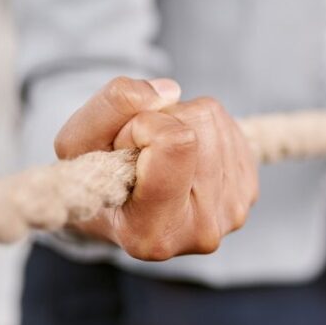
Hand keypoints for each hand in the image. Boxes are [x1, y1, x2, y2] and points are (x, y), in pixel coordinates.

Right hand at [54, 77, 258, 260]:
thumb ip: (110, 108)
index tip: (123, 148)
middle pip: (197, 125)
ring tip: (158, 153)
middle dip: (160, 121)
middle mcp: (200, 232)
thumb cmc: (94, 177)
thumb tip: (170, 90)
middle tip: (139, 152)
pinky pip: (229, 124)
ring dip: (180, 120)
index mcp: (151, 233)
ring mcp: (232, 212)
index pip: (177, 142)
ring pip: (214, 118)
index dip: (142, 127)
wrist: (119, 206)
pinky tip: (182, 154)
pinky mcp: (249, 190)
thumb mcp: (76, 143)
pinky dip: (201, 126)